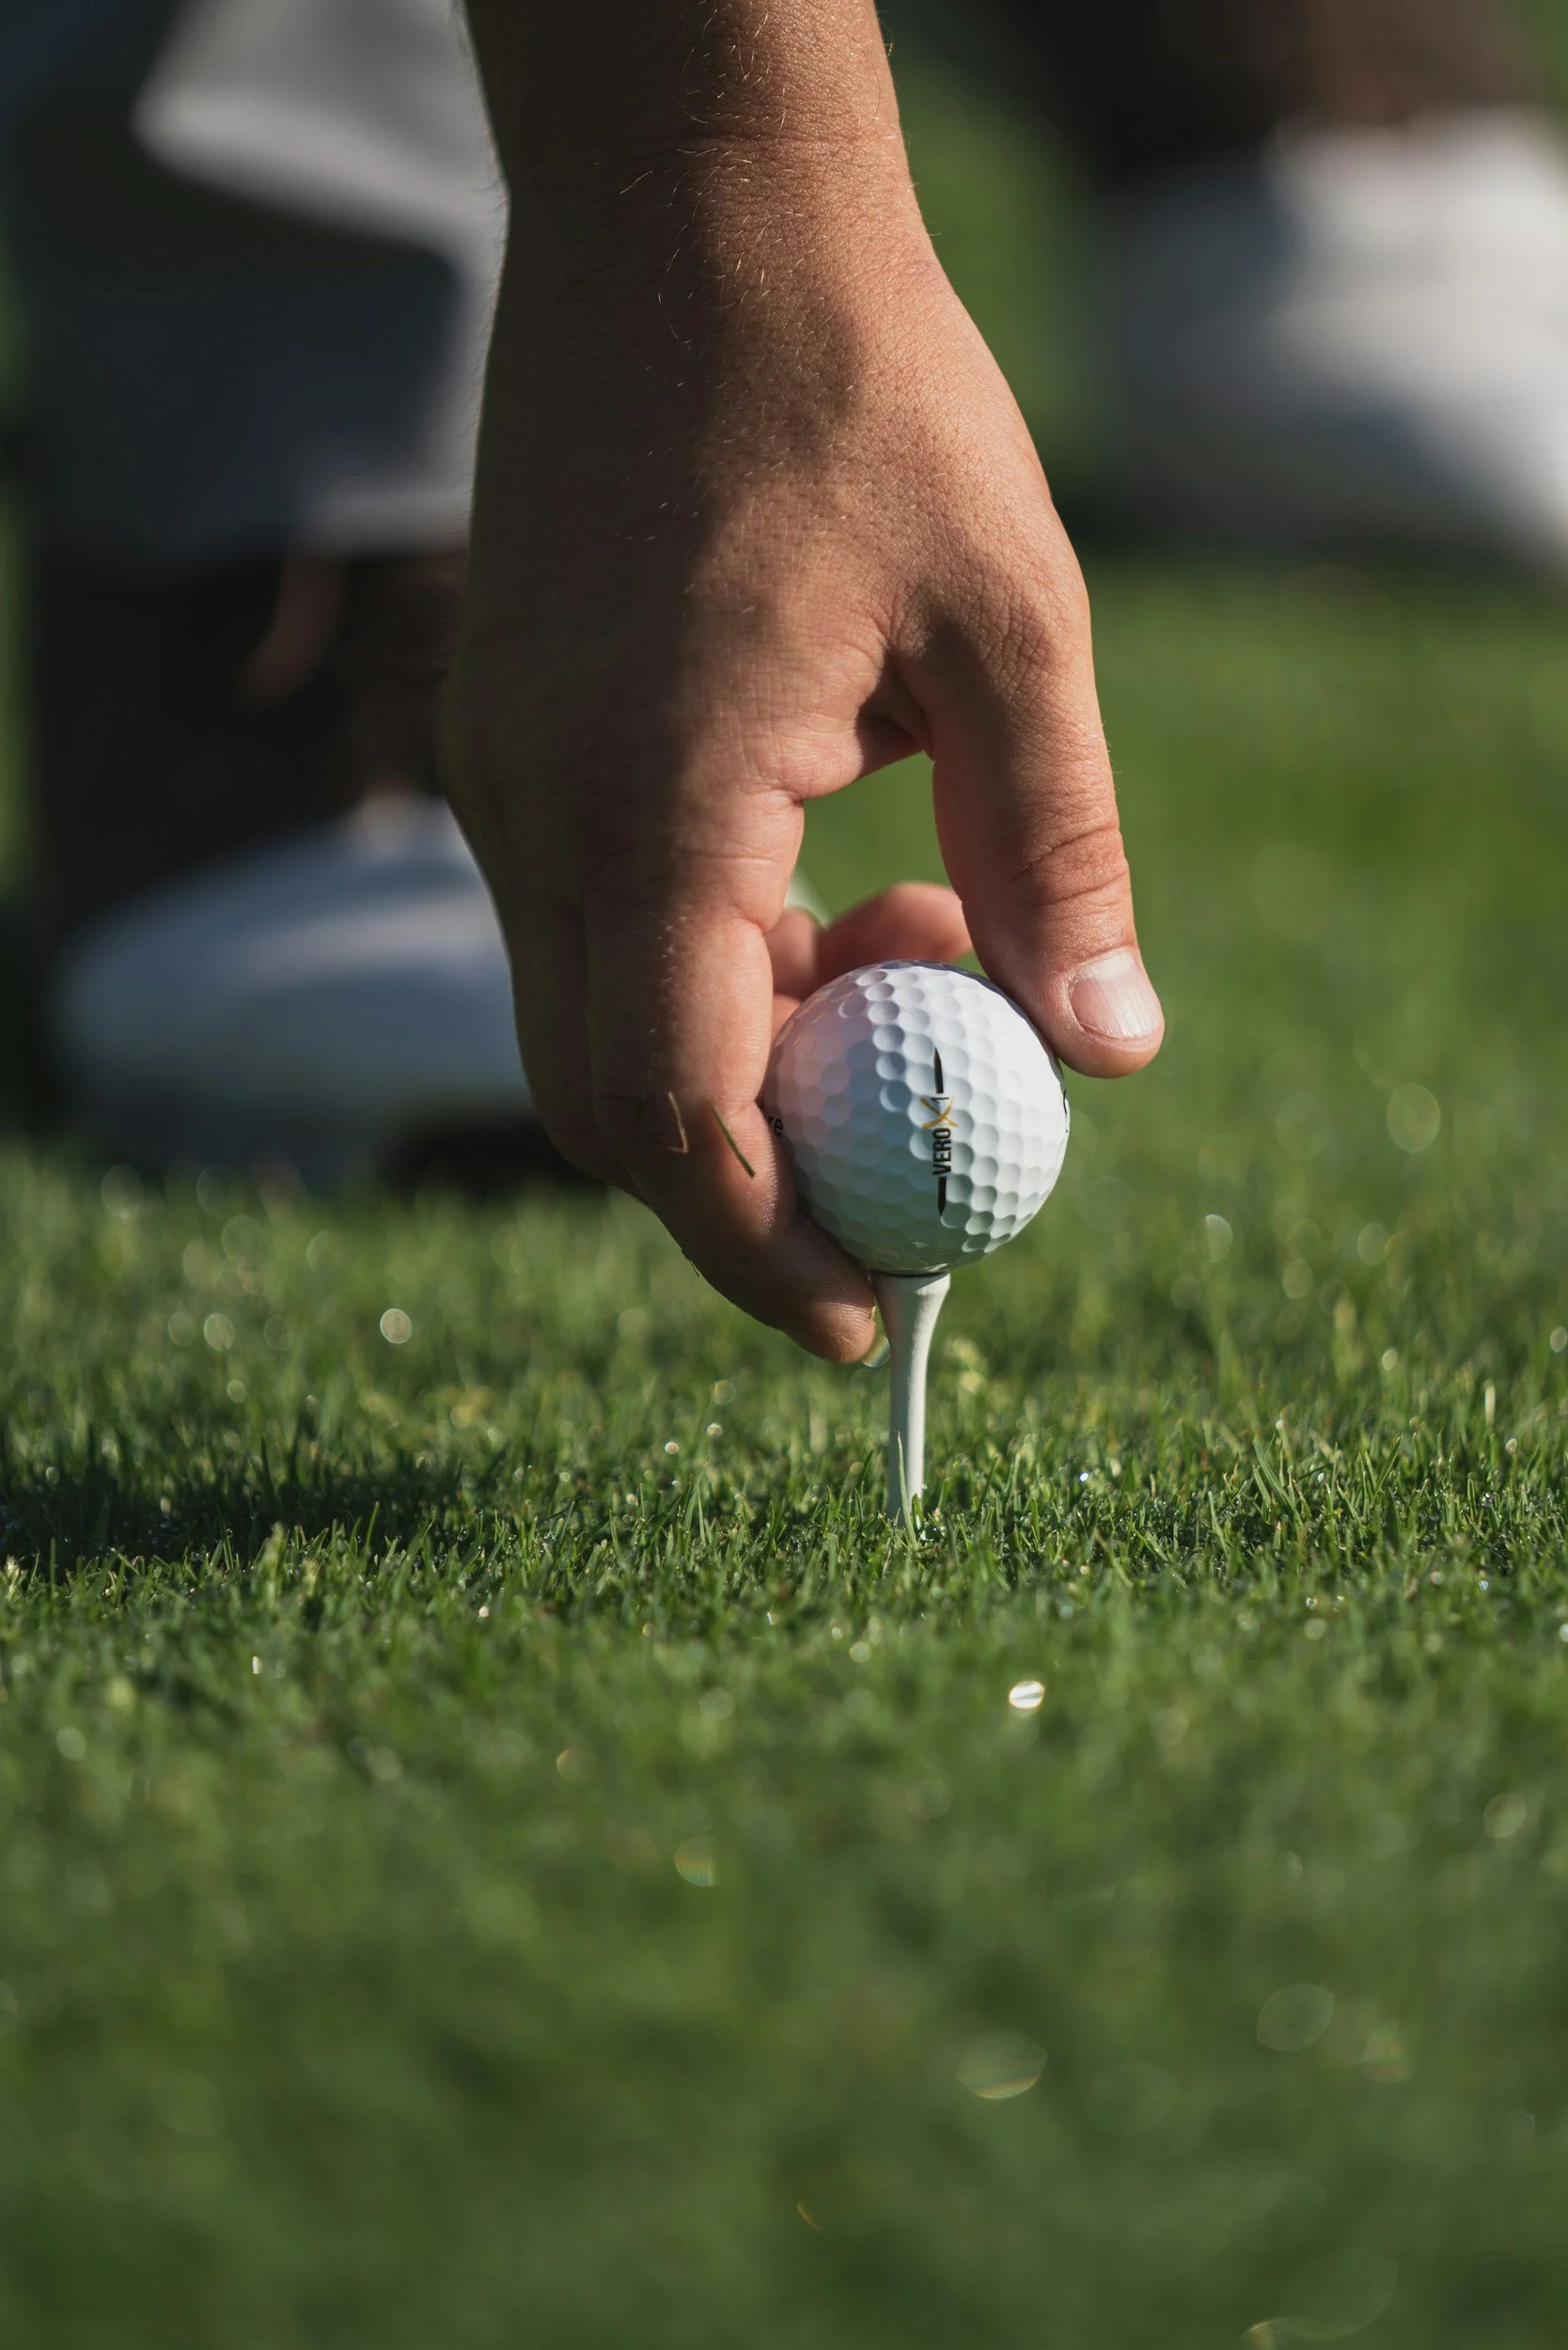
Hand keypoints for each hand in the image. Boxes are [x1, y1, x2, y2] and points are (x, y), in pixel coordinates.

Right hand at [447, 6, 1162, 1361]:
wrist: (681, 206)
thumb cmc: (866, 392)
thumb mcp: (1015, 626)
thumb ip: (1059, 853)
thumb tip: (1114, 1051)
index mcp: (655, 803)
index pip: (676, 1113)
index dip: (768, 1248)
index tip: (875, 1317)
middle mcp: (538, 813)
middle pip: (605, 1107)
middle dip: (748, 1192)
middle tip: (896, 1205)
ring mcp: (498, 774)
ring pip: (592, 1019)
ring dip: (744, 1054)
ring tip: (915, 954)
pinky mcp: (503, 738)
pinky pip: (585, 924)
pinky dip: (699, 965)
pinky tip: (829, 870)